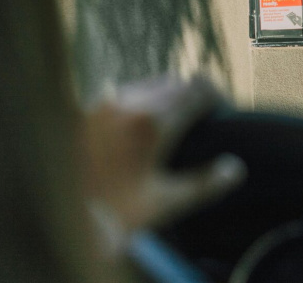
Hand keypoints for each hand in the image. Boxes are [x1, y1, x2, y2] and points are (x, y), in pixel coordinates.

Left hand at [81, 77, 245, 251]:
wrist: (66, 220)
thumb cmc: (120, 214)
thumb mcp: (168, 202)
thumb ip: (206, 184)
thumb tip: (236, 168)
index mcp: (153, 123)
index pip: (198, 89)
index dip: (215, 97)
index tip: (221, 111)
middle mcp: (129, 104)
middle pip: (176, 82)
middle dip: (192, 96)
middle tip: (200, 119)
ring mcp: (105, 104)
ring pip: (150, 84)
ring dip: (166, 97)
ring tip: (172, 123)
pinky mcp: (89, 110)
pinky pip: (125, 93)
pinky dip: (139, 102)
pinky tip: (141, 126)